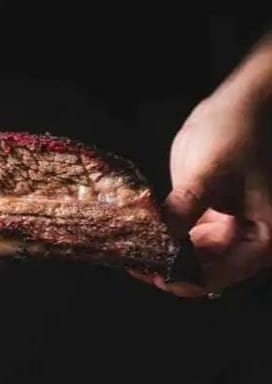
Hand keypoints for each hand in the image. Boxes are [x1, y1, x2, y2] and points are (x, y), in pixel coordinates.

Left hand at [134, 38, 271, 296]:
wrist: (241, 103)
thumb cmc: (234, 134)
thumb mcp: (205, 176)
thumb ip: (181, 213)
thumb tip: (155, 243)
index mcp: (261, 239)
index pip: (214, 278)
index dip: (177, 280)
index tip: (143, 270)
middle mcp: (248, 241)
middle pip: (201, 271)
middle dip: (165, 268)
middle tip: (126, 259)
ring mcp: (230, 230)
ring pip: (190, 257)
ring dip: (161, 254)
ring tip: (126, 248)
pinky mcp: (212, 217)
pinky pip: (185, 237)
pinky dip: (163, 237)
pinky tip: (137, 232)